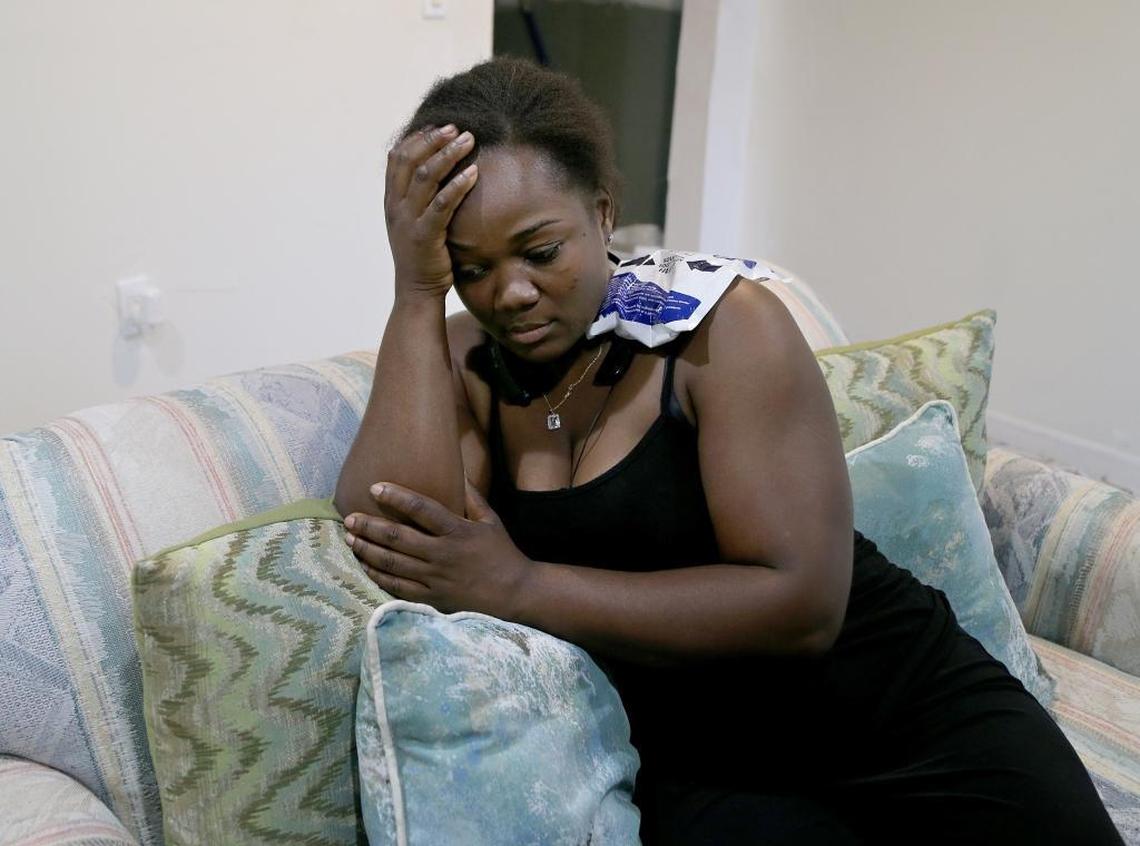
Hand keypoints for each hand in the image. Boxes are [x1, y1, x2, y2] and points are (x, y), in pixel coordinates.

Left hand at [343, 479, 533, 618]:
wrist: (515, 594)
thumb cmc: (502, 554)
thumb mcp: (491, 521)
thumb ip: (472, 497)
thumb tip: (459, 470)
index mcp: (458, 532)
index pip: (422, 509)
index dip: (397, 497)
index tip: (375, 487)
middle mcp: (443, 554)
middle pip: (398, 538)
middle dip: (370, 526)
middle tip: (349, 518)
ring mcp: (436, 579)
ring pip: (393, 563)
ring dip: (368, 549)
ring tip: (350, 539)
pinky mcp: (432, 598)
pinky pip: (398, 587)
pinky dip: (379, 576)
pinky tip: (365, 565)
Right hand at [384, 124, 478, 299]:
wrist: (417, 292)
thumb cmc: (423, 255)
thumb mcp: (416, 221)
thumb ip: (421, 197)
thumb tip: (441, 171)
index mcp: (392, 200)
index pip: (397, 157)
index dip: (417, 137)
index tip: (439, 125)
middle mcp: (396, 207)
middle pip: (410, 160)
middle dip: (434, 139)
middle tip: (457, 127)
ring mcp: (408, 221)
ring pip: (425, 176)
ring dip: (448, 154)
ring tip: (469, 140)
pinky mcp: (425, 236)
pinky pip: (441, 204)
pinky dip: (458, 185)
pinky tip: (473, 173)